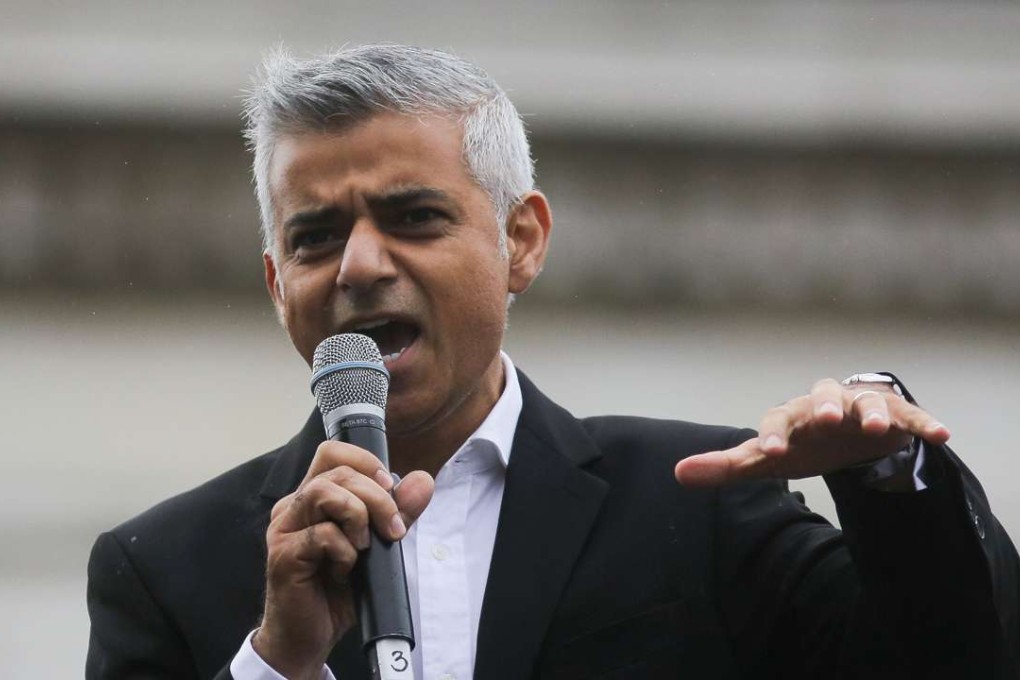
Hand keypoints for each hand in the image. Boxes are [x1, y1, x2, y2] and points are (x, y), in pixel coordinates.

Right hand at [253, 441, 433, 678]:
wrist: (310, 636)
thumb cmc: (338, 589)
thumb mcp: (377, 545)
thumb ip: (397, 512)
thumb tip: (423, 481)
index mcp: (313, 498)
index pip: (332, 453)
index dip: (364, 461)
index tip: (389, 487)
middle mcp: (293, 506)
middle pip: (337, 473)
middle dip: (377, 497)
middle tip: (393, 529)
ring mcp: (284, 529)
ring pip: (323, 493)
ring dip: (358, 515)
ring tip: (365, 545)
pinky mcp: (282, 555)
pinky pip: (321, 535)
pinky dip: (345, 551)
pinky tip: (345, 570)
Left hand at [674, 378, 950, 486]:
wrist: (846, 432)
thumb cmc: (800, 444)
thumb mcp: (766, 459)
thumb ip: (726, 467)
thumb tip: (678, 472)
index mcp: (790, 416)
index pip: (776, 422)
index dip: (773, 437)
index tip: (770, 455)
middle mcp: (823, 404)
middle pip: (819, 397)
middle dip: (821, 406)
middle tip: (823, 420)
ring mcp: (860, 406)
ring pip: (865, 401)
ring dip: (870, 411)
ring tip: (876, 429)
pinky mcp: (895, 414)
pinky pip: (910, 415)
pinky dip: (924, 422)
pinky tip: (941, 435)